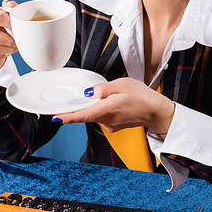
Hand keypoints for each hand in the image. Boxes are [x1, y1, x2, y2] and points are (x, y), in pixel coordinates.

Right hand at [0, 0, 17, 78]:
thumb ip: (9, 7)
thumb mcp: (4, 13)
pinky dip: (4, 55)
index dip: (10, 24)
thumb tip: (11, 3)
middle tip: (17, 42)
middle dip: (10, 42)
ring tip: (14, 47)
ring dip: (9, 49)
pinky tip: (6, 50)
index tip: (18, 28)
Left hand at [52, 78, 174, 135]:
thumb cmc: (143, 97)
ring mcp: (109, 126)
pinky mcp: (112, 127)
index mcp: (108, 109)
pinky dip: (104, 109)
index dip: (68, 117)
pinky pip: (102, 116)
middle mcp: (107, 120)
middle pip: (88, 112)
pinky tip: (118, 104)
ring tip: (118, 97)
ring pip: (95, 113)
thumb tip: (89, 93)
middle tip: (105, 93)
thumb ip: (103, 88)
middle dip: (89, 102)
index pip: (84, 114)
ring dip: (99, 104)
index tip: (56, 118)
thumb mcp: (123, 84)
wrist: (156, 112)